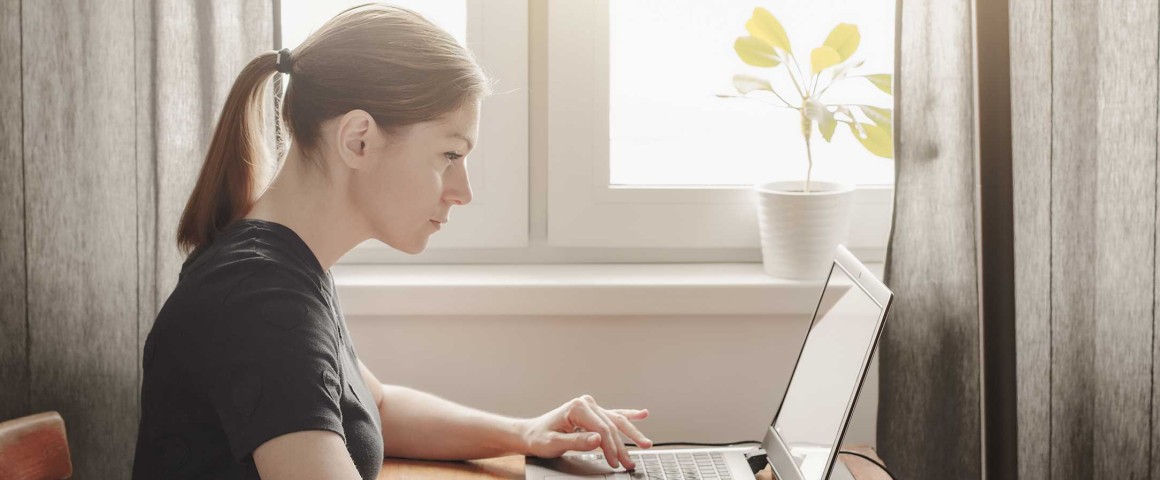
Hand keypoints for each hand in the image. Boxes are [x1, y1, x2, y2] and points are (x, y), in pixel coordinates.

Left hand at [518, 395, 652, 469]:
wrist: (531, 434)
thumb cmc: (539, 438)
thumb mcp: (554, 443)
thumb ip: (577, 442)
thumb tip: (598, 439)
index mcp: (577, 407)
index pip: (602, 429)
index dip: (611, 447)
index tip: (615, 462)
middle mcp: (586, 404)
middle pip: (612, 426)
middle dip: (623, 446)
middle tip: (630, 463)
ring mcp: (590, 407)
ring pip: (616, 421)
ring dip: (631, 434)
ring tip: (646, 444)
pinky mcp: (592, 413)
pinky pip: (613, 415)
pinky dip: (628, 415)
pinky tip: (642, 414)